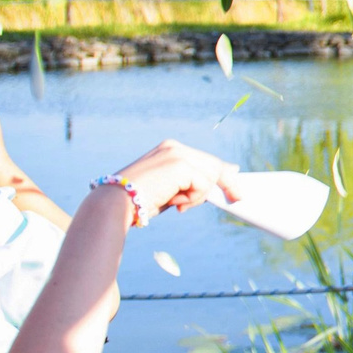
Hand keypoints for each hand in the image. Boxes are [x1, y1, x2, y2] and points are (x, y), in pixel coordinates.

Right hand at [102, 141, 240, 218]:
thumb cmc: (140, 200)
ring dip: (198, 196)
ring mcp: (177, 154)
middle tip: (237, 197)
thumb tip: (227, 175)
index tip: (237, 181)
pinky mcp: (180, 165)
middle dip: (227, 183)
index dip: (223, 172)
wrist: (115, 204)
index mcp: (169, 149)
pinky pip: (203, 186)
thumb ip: (194, 183)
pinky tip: (175, 203)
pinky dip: (193, 198)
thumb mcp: (171, 190)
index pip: (204, 159)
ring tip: (178, 204)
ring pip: (211, 176)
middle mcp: (174, 147)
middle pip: (213, 164)